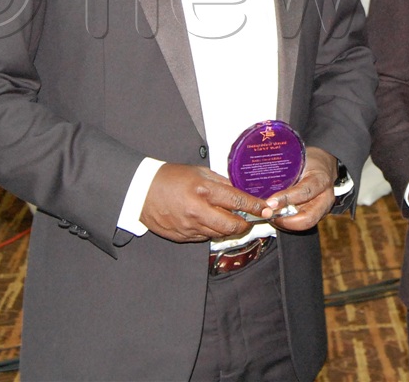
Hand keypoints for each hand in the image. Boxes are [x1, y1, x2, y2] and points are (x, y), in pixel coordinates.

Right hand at [141, 163, 266, 242]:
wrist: (141, 191)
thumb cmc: (170, 178)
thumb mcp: (199, 172)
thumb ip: (220, 183)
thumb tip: (238, 192)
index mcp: (203, 191)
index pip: (236, 201)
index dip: (255, 207)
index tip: (266, 209)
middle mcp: (198, 211)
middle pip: (232, 225)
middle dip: (245, 223)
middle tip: (248, 218)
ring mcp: (189, 227)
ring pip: (219, 234)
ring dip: (228, 228)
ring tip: (228, 218)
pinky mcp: (182, 237)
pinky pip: (204, 237)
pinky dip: (211, 231)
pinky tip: (209, 221)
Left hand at [260, 147, 337, 230]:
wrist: (323, 166)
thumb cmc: (310, 161)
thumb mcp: (299, 159)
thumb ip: (286, 170)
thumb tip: (261, 178)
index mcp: (321, 180)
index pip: (304, 192)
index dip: (286, 199)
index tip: (270, 202)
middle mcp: (325, 198)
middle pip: (308, 218)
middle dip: (286, 221)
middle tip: (270, 215)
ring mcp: (323, 209)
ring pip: (305, 224)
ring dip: (285, 224)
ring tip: (271, 216)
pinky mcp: (318, 215)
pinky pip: (302, 224)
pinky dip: (288, 223)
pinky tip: (277, 217)